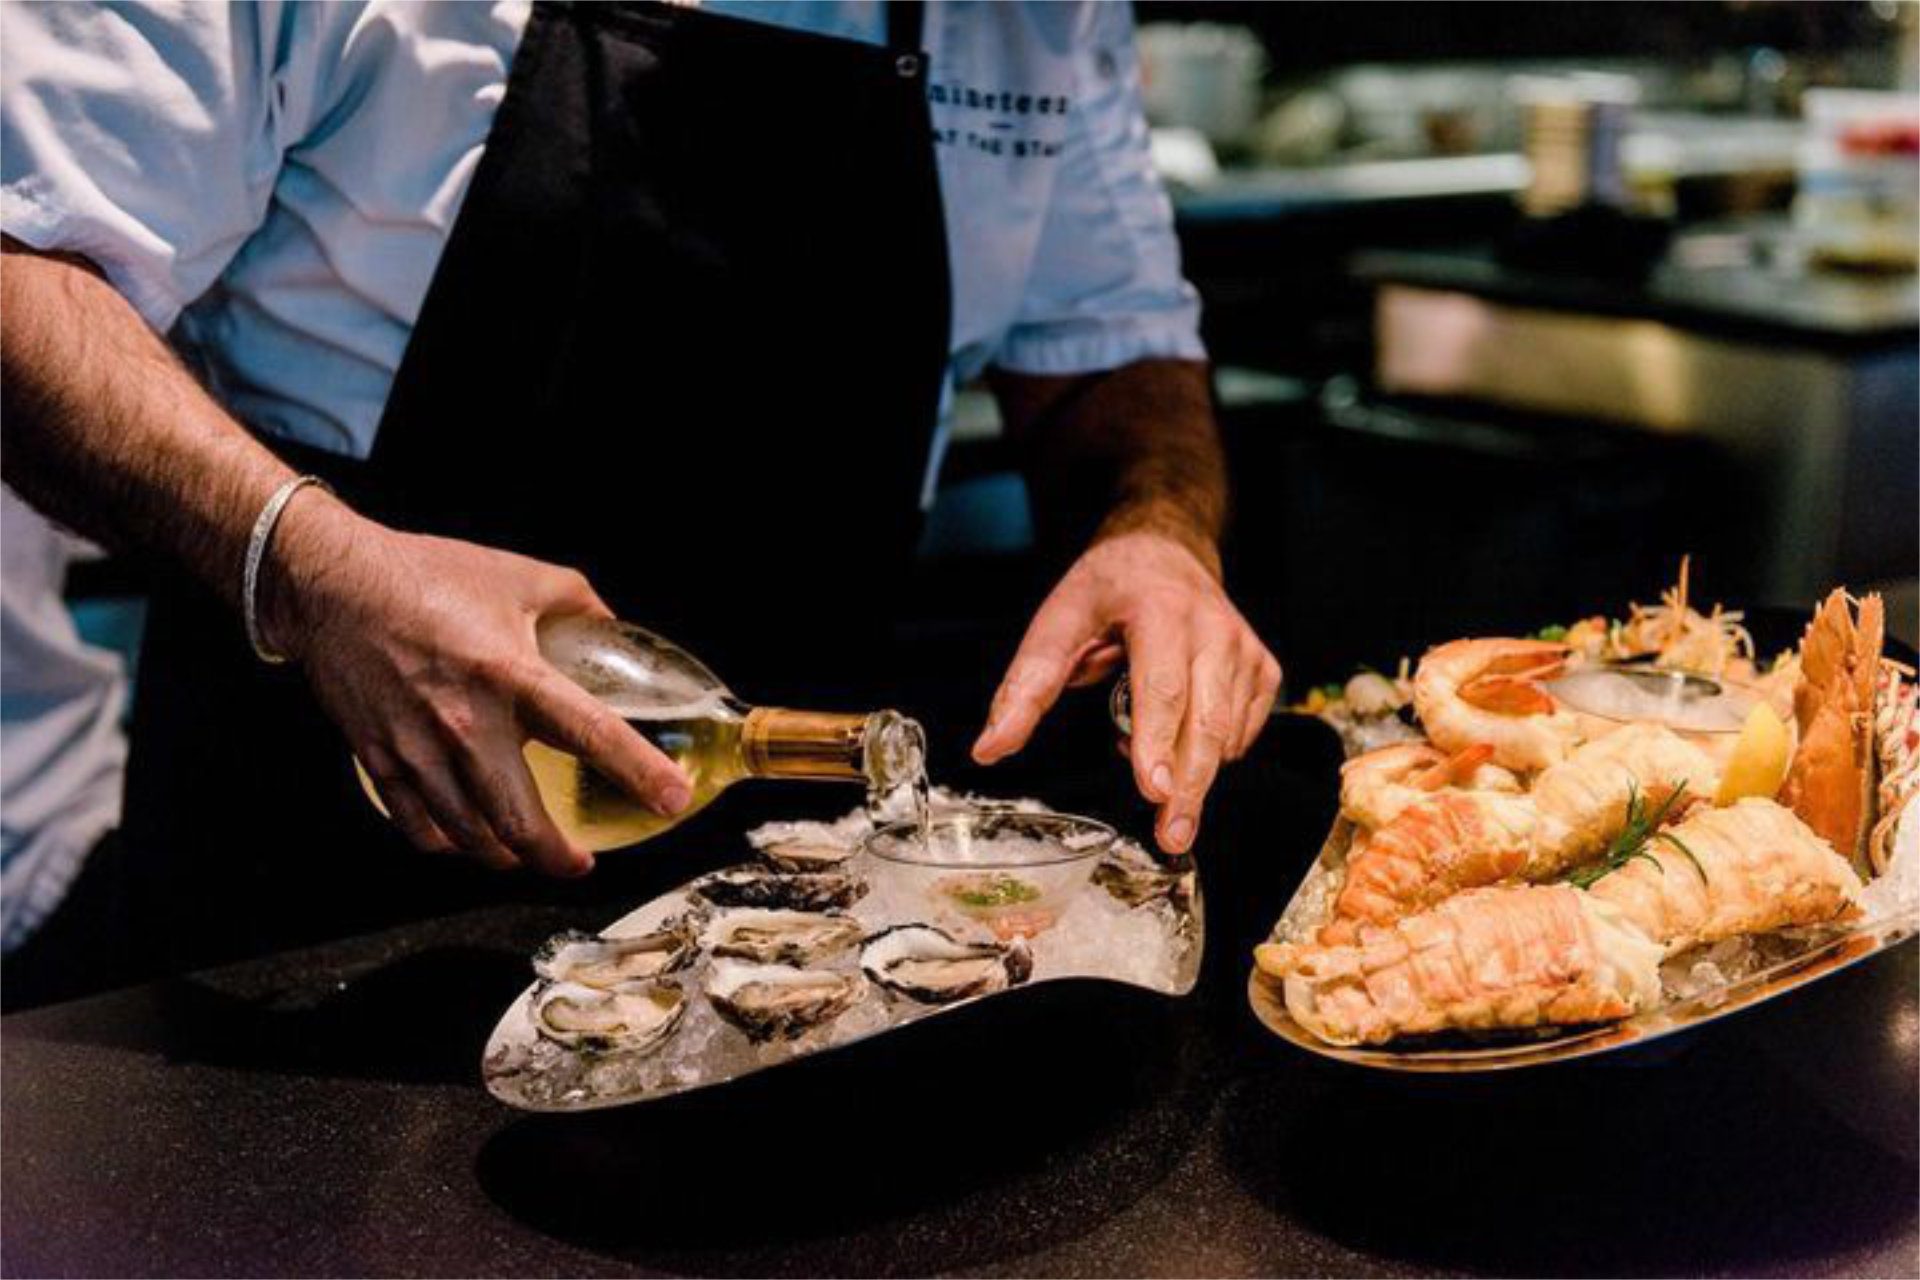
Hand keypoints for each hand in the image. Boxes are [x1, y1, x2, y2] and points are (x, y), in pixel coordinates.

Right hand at [261, 494, 691, 875]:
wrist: (331, 585)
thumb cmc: (425, 574)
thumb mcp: (518, 575)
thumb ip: (577, 601)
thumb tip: (614, 627)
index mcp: (512, 675)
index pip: (591, 734)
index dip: (639, 772)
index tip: (673, 799)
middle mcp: (467, 724)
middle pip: (522, 824)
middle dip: (559, 859)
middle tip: (580, 862)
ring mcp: (419, 751)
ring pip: (472, 838)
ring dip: (508, 857)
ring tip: (529, 853)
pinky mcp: (382, 763)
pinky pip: (422, 829)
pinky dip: (453, 844)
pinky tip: (470, 836)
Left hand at [971, 529, 1280, 853]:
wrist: (1164, 551)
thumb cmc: (1109, 590)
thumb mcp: (1057, 623)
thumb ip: (1026, 687)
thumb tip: (992, 747)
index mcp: (1161, 610)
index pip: (1162, 687)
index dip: (1158, 742)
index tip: (1155, 789)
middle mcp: (1213, 627)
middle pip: (1205, 722)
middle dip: (1188, 787)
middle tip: (1171, 835)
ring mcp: (1245, 649)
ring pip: (1226, 734)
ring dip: (1190, 771)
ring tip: (1149, 766)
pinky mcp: (1263, 669)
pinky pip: (1240, 733)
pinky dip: (1209, 751)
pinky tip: (1177, 734)